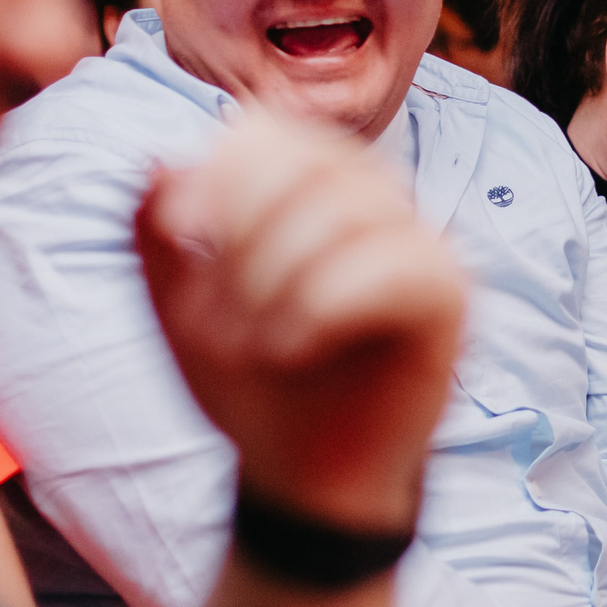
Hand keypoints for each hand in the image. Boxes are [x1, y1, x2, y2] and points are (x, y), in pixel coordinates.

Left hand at [134, 113, 466, 533]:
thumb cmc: (248, 380)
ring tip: (251, 346)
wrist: (298, 475)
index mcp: (308, 184)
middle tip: (215, 323)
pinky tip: (293, 351)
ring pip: (349, 211)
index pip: (267, 132)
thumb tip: (162, 159)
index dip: (218, 171)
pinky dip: (327, 305)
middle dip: (244, 239)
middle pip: (307, 162)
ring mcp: (417, 240)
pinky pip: (397, 266)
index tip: (180, 233)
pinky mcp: (450, 294)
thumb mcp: (177, 304)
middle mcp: (370, 198)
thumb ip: (156, 230)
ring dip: (278, 283)